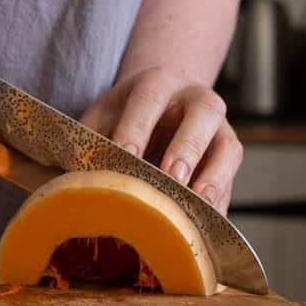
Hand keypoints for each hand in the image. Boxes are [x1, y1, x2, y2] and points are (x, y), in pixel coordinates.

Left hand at [80, 66, 242, 212]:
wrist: (158, 104)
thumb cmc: (123, 115)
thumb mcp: (102, 116)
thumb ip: (91, 139)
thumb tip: (74, 177)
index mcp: (158, 83)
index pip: (149, 98)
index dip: (137, 126)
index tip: (125, 154)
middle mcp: (196, 100)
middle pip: (203, 114)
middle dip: (187, 146)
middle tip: (171, 176)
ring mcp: (218, 128)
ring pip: (228, 147)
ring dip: (214, 176)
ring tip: (198, 204)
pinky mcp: (226, 158)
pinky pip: (230, 180)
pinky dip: (219, 202)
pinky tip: (203, 223)